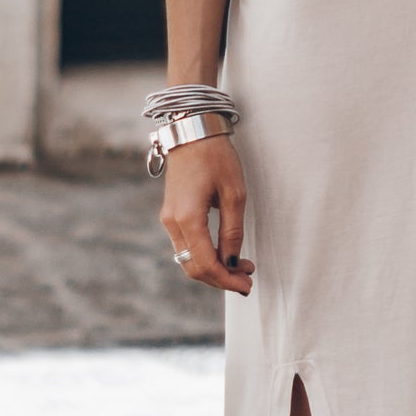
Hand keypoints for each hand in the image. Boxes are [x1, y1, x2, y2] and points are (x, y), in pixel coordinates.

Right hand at [161, 133, 251, 295]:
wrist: (193, 131)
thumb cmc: (216, 157)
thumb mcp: (234, 194)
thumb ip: (233, 231)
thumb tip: (232, 262)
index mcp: (188, 218)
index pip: (206, 264)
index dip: (227, 280)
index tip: (247, 284)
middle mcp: (172, 222)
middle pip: (194, 268)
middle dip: (221, 279)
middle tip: (247, 280)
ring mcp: (168, 219)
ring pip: (188, 260)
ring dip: (213, 268)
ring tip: (240, 267)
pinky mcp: (171, 214)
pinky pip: (186, 246)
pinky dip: (204, 256)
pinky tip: (224, 253)